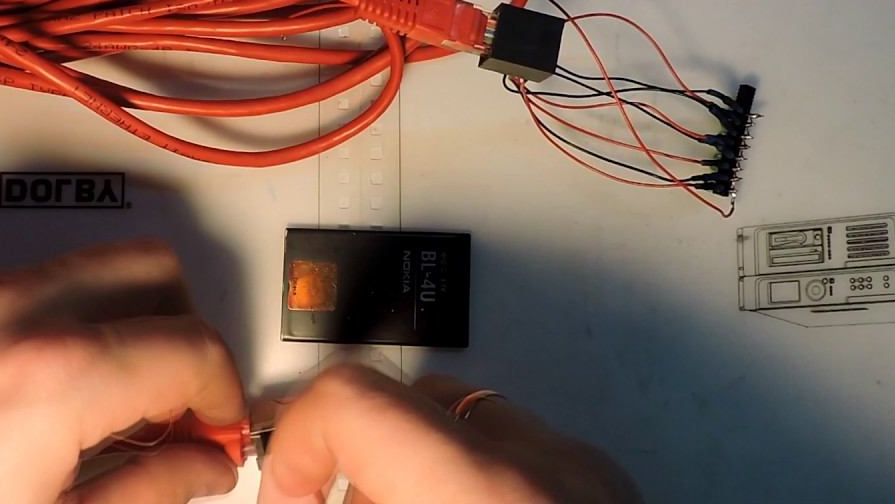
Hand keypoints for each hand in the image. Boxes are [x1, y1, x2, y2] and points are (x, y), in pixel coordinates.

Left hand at [0, 240, 244, 503]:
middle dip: (185, 332)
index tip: (219, 427)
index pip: (194, 347)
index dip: (226, 395)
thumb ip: (146, 494)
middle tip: (178, 401)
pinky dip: (45, 328)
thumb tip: (196, 467)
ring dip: (116, 325)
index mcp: (51, 377)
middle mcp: (3, 313)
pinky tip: (27, 399)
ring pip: (80, 268)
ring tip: (103, 405)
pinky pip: (9, 289)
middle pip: (151, 268)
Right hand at [257, 365, 640, 503]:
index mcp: (487, 496)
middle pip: (403, 402)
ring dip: (412, 467)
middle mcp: (546, 469)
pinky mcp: (609, 487)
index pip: (352, 400)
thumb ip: (350, 501)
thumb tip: (304, 490)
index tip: (286, 489)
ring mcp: (586, 475)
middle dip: (351, 462)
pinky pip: (517, 451)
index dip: (295, 442)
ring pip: (462, 420)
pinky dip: (473, 481)